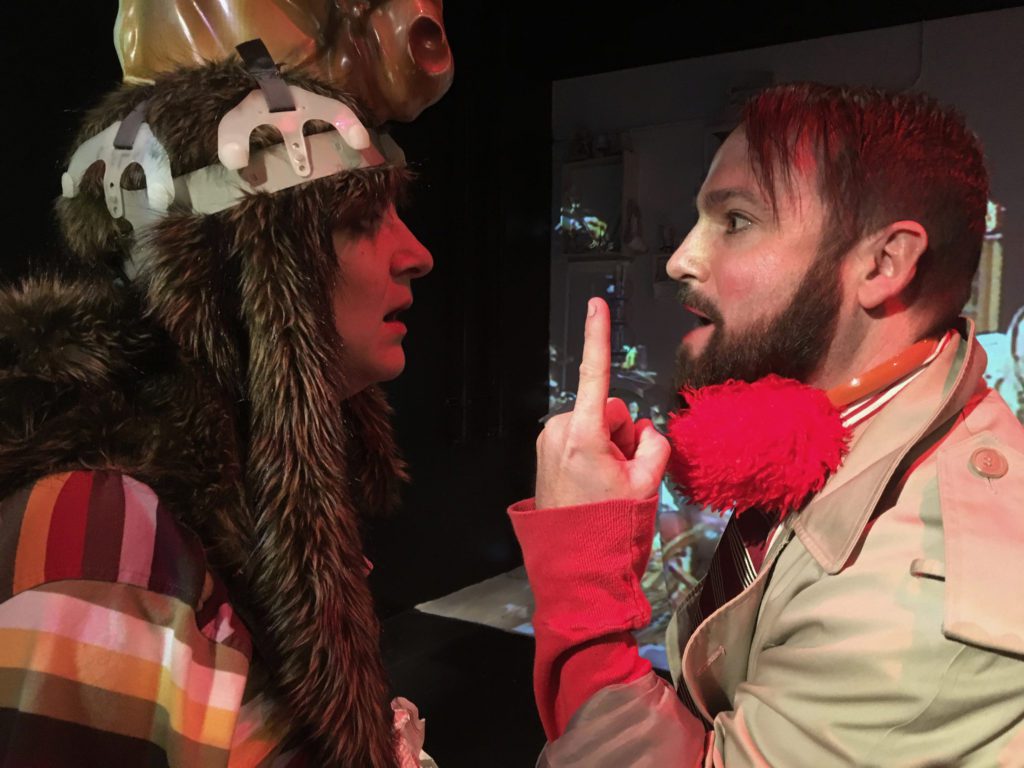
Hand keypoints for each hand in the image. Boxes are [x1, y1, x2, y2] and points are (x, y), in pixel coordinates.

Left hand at [536, 298, 670, 507]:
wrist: (576, 563)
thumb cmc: (609, 527)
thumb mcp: (648, 484)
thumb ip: (655, 445)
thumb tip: (645, 430)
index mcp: (583, 435)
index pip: (596, 374)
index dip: (598, 336)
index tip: (596, 304)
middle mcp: (559, 432)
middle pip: (608, 409)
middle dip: (621, 433)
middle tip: (623, 470)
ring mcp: (549, 441)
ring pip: (594, 423)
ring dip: (607, 444)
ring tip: (606, 481)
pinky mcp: (545, 451)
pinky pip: (579, 435)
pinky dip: (592, 450)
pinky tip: (594, 480)